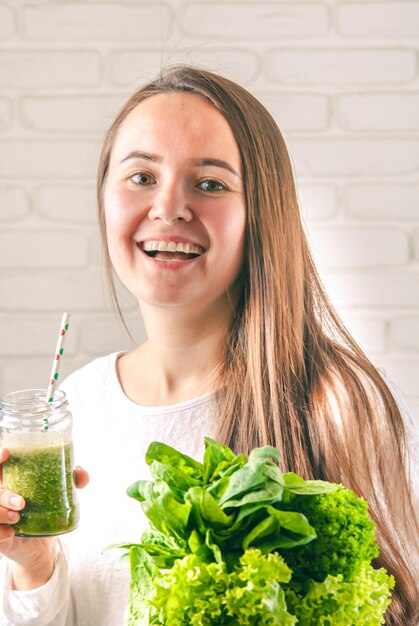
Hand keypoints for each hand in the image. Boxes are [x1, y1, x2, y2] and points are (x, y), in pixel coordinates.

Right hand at [0, 447, 88, 589]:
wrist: (43, 543)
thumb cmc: (46, 510)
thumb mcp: (60, 491)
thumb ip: (71, 479)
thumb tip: (82, 475)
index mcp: (12, 481)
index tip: (8, 452)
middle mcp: (1, 496)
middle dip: (3, 495)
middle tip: (22, 502)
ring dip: (2, 513)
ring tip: (18, 517)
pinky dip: (0, 533)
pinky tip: (11, 533)